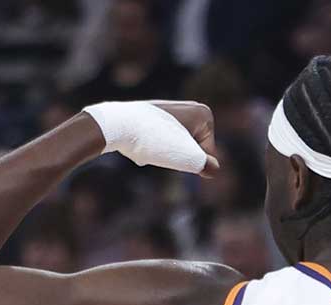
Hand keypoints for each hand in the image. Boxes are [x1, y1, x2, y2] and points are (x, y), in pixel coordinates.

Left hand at [84, 100, 220, 176]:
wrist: (116, 125)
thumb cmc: (155, 140)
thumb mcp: (188, 158)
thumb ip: (208, 166)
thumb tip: (214, 169)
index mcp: (204, 113)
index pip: (207, 154)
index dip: (189, 161)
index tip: (172, 149)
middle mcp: (190, 107)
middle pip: (190, 150)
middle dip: (175, 157)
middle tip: (159, 148)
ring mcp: (170, 112)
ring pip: (173, 148)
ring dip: (162, 155)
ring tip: (148, 146)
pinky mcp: (152, 117)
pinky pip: (159, 143)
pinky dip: (151, 149)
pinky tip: (139, 143)